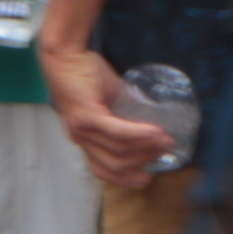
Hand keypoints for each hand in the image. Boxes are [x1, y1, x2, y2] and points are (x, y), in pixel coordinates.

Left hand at [41, 43, 173, 187]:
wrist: (65, 53)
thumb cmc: (83, 71)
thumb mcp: (107, 98)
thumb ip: (123, 111)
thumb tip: (147, 116)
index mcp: (83, 138)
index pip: (102, 169)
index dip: (125, 178)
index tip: (145, 180)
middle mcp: (80, 138)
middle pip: (115, 164)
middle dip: (143, 161)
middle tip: (165, 152)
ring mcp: (82, 129)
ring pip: (119, 150)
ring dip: (147, 148)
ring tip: (167, 141)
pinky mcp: (88, 116)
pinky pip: (117, 132)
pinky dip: (139, 134)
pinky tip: (155, 132)